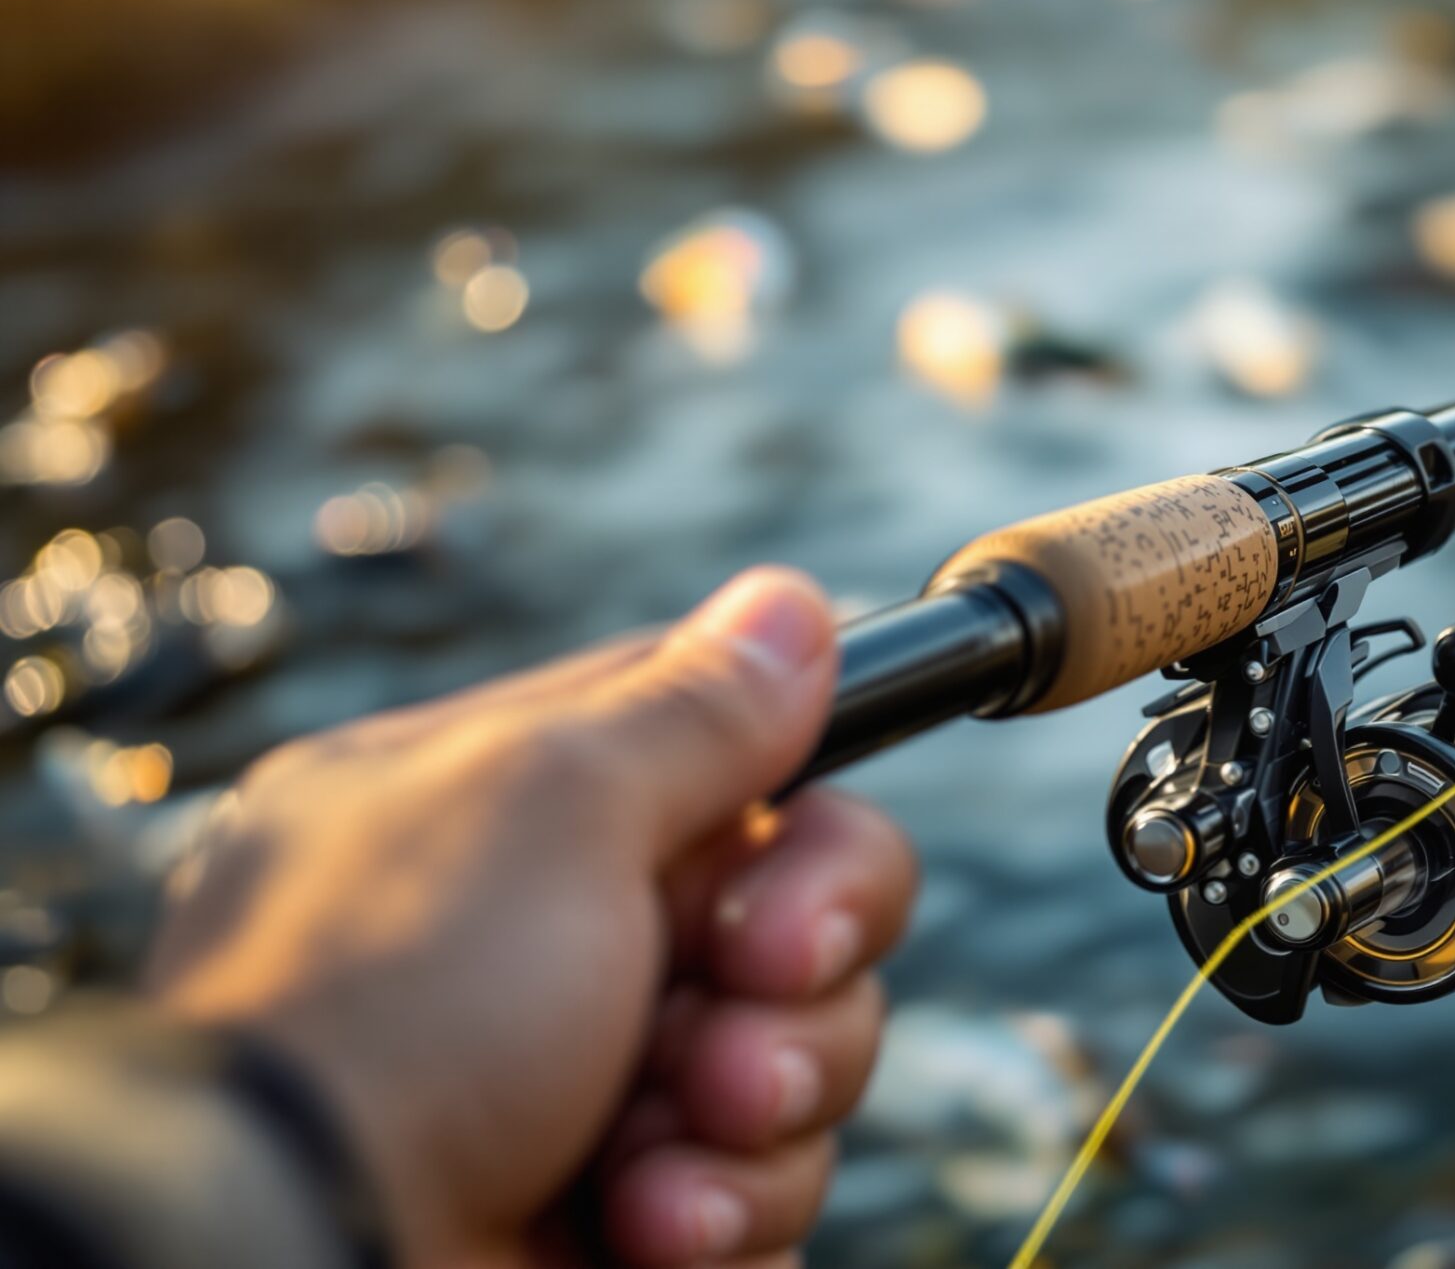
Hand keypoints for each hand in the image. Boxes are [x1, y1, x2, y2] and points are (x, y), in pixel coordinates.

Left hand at [144, 568, 916, 1268]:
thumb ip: (691, 708)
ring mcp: (594, 1091)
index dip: (802, 805)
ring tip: (658, 1155)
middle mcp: (560, 947)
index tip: (792, 844)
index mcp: (521, 819)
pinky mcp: (631, 1217)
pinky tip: (645, 1228)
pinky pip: (768, 1196)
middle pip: (799, 916)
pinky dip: (730, 1214)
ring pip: (801, 1064)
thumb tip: (788, 603)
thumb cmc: (392, 1018)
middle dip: (803, 968)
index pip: (729, 759)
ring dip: (765, 1109)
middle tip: (744, 985)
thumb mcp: (551, 805)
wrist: (299, 1260)